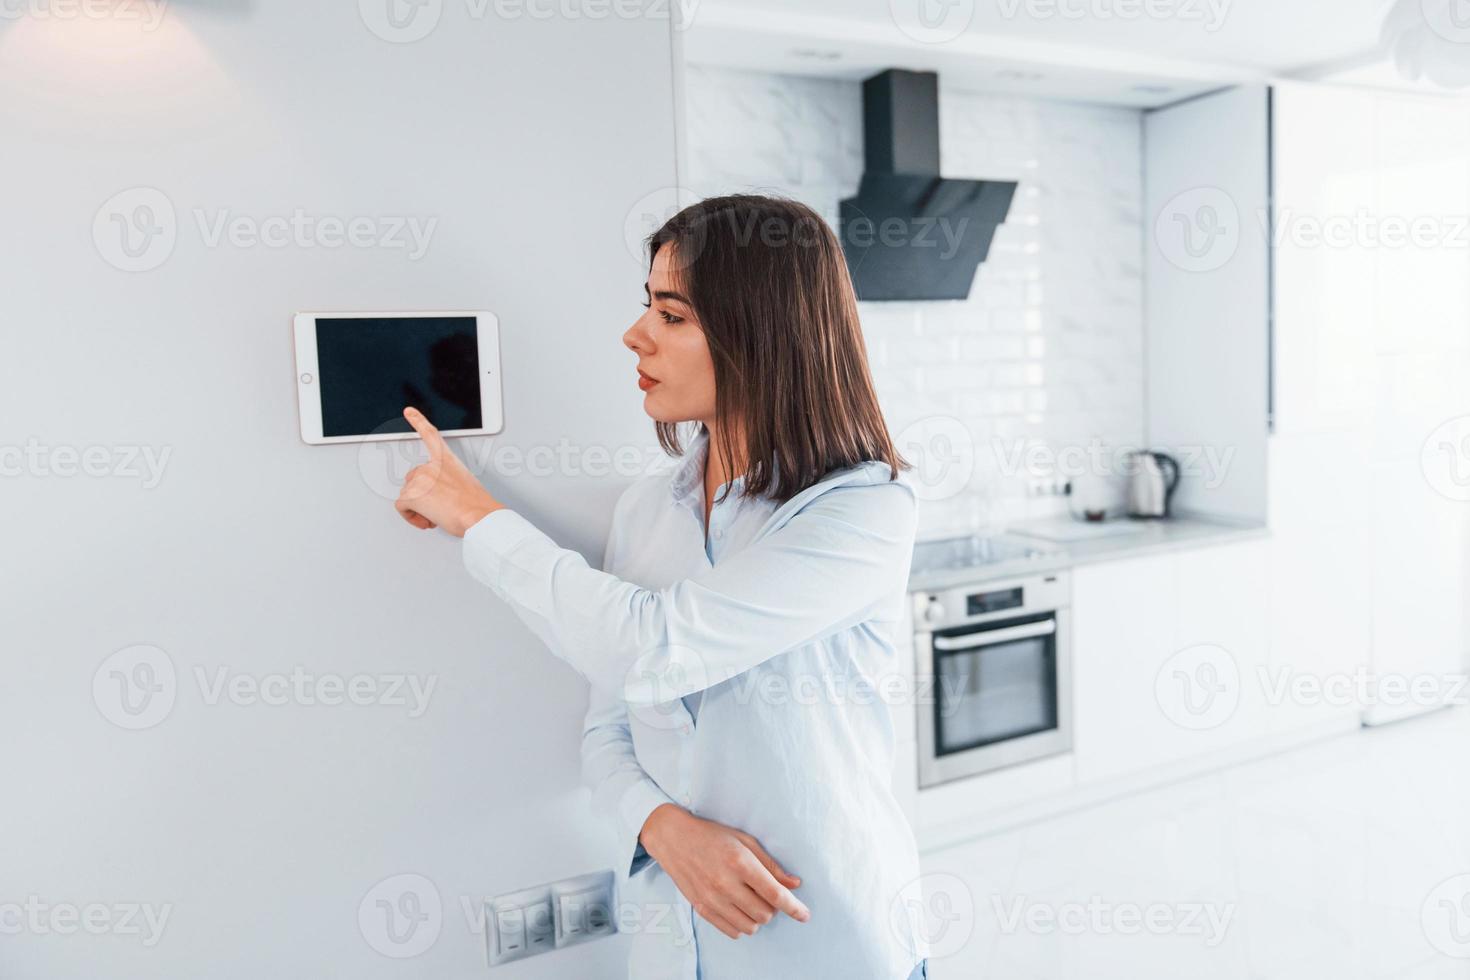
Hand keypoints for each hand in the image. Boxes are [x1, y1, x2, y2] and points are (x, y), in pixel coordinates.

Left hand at [394, 407, 501, 536]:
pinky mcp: (411, 494)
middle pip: (414, 478)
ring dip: (419, 508)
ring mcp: (419, 479)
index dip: (418, 421)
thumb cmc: (477, 505)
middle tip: (437, 506)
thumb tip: (440, 496)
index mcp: (447, 460)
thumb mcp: (467, 485)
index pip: (430, 435)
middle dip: (422, 494)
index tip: (409, 411)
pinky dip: (411, 517)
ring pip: (408, 495)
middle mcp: (430, 466)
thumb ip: (450, 483)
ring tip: (437, 516)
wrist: (478, 515)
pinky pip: (402, 507)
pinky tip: (425, 520)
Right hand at [639, 803, 809, 939]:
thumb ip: (771, 865)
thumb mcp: (745, 841)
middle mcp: (725, 883)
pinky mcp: (701, 908)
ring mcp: (711, 898)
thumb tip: (794, 884)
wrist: (674, 838)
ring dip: (758, 918)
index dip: (794, 907)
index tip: (805, 915)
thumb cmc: (713, 835)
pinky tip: (739, 908)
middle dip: (773, 908)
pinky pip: (731, 931)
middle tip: (767, 894)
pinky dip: (742, 924)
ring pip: (749, 926)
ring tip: (752, 900)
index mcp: (740, 862)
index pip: (775, 894)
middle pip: (764, 914)